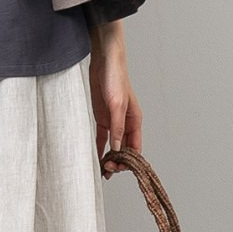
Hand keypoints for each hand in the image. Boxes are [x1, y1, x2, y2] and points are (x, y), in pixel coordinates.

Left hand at [89, 26, 141, 176]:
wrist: (104, 61)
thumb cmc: (115, 78)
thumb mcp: (116, 105)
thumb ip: (117, 127)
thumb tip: (117, 148)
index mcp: (135, 121)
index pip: (136, 148)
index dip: (130, 161)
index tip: (119, 168)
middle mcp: (126, 123)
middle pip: (125, 149)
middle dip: (119, 161)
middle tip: (107, 169)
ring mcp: (113, 121)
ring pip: (114, 145)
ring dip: (110, 158)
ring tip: (103, 170)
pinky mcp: (102, 117)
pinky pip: (102, 138)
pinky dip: (100, 148)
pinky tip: (97, 158)